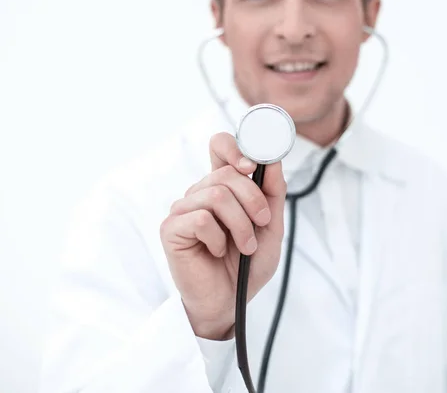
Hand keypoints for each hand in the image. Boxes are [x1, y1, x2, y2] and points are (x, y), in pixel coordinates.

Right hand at [160, 132, 286, 339]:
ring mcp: (183, 209)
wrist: (231, 302)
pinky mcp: (171, 228)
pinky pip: (201, 218)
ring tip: (246, 246)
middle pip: (227, 172)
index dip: (235, 147)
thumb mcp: (270, 226)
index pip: (220, 146)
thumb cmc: (247, 264)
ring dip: (240, 224)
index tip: (253, 165)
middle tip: (262, 223)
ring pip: (217, 195)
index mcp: (222, 186)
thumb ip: (272, 193)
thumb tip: (273, 161)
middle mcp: (200, 192)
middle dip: (253, 199)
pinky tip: (217, 252)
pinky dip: (219, 238)